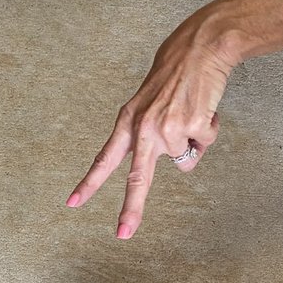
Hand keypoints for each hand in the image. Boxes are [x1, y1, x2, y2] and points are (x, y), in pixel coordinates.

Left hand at [67, 5, 239, 238]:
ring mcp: (167, 129)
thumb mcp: (149, 103)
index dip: (89, 182)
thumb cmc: (175, 74)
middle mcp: (144, 129)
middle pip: (137, 179)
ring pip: (185, 160)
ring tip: (192, 111)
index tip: (73, 203)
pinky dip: (209, 130)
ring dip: (194, 141)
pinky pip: (204, 144)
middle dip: (131, 210)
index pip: (105, 158)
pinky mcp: (191, 126)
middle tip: (123, 234)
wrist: (200, 48)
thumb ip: (151, 136)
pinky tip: (204, 108)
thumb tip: (180, 163)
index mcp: (128, 122)